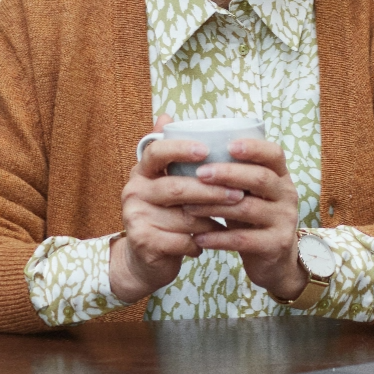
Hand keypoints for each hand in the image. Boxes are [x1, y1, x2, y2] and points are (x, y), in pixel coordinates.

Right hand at [112, 115, 246, 303]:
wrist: (144, 259)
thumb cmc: (164, 216)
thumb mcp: (165, 183)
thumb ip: (170, 155)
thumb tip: (167, 114)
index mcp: (141, 172)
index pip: (156, 152)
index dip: (180, 149)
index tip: (206, 150)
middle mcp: (133, 191)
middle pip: (176, 187)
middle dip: (212, 190)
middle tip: (239, 193)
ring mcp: (135, 217)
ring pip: (183, 216)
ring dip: (213, 219)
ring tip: (232, 219)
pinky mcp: (144, 242)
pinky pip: (182, 240)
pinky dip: (201, 242)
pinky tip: (212, 241)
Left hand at [187, 137, 306, 301]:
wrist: (276, 261)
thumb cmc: (253, 218)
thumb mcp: (248, 193)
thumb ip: (232, 176)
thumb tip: (189, 154)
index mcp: (281, 176)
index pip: (274, 154)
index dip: (253, 148)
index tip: (228, 145)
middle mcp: (287, 195)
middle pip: (260, 178)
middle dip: (228, 174)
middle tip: (200, 174)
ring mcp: (284, 221)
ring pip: (248, 208)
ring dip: (215, 206)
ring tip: (189, 207)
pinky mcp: (275, 245)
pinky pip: (243, 240)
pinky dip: (218, 238)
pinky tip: (198, 237)